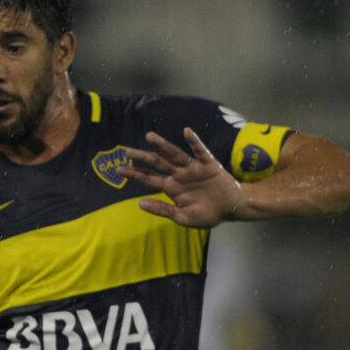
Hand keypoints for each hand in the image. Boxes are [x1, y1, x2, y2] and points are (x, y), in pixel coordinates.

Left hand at [117, 129, 245, 226]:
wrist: (231, 209)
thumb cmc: (207, 214)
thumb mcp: (182, 218)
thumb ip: (162, 210)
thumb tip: (140, 203)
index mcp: (171, 188)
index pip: (149, 179)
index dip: (134, 174)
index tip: (118, 170)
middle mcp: (179, 175)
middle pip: (158, 163)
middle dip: (143, 157)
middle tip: (127, 151)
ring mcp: (192, 168)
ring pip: (174, 154)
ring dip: (163, 145)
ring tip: (149, 136)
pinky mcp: (208, 164)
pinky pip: (200, 151)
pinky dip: (194, 142)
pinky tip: (187, 132)